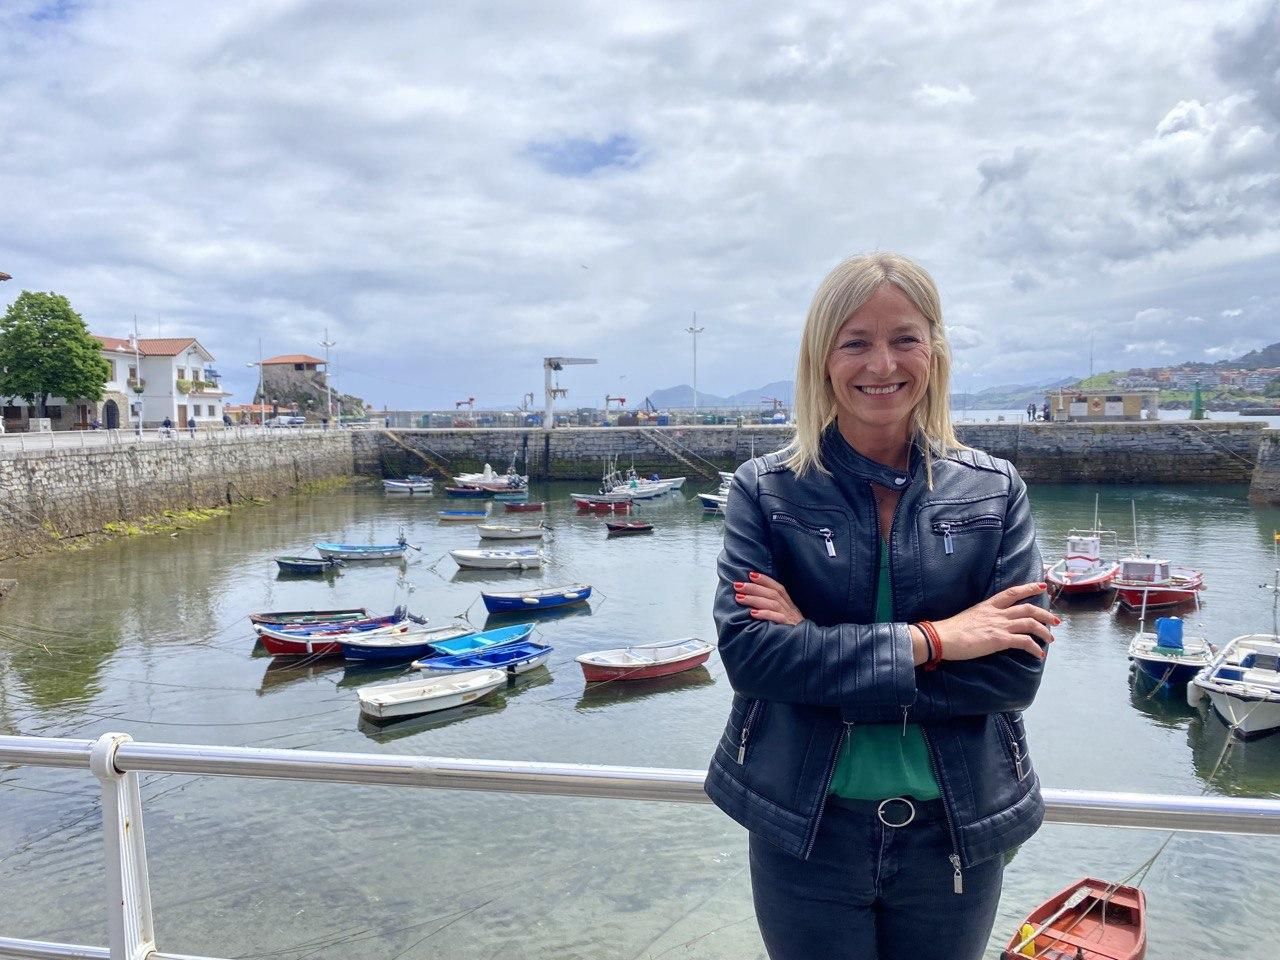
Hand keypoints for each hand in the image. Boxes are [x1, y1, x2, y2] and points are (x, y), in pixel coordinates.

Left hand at [733, 571, 802, 625]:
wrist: (807, 648)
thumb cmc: (791, 632)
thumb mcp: (785, 618)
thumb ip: (773, 609)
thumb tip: (752, 600)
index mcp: (789, 605)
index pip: (778, 588)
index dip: (765, 580)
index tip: (750, 574)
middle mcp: (790, 609)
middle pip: (772, 594)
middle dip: (754, 588)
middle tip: (738, 585)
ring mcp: (790, 618)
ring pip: (772, 604)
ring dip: (754, 599)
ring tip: (739, 598)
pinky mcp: (789, 628)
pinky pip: (777, 618)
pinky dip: (765, 614)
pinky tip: (752, 613)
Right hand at [931, 582, 1057, 660]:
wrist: (943, 637)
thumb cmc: (951, 629)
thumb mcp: (970, 616)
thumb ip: (984, 618)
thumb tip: (990, 625)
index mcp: (988, 605)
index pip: (1013, 592)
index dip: (1029, 588)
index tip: (1042, 586)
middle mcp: (997, 613)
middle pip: (1028, 609)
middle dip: (1045, 614)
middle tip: (1055, 620)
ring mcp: (999, 625)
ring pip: (1030, 624)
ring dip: (1044, 631)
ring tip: (1051, 639)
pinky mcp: (999, 639)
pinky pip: (1024, 642)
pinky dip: (1035, 648)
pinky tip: (1039, 654)